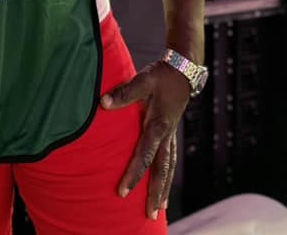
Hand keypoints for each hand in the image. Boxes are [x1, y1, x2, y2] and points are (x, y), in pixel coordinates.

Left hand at [100, 59, 190, 218]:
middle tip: (149, 215)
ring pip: (168, 167)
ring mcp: (170, 135)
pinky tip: (163, 185)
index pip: (144, 155)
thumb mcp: (143, 80)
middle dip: (154, 192)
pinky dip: (166, 175)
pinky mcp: (171, 133)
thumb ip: (124, 93)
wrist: (182, 70)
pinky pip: (170, 159)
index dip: (134, 174)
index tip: (123, 191)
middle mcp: (166, 134)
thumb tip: (103, 104)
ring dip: (163, 188)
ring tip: (159, 209)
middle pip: (161, 170)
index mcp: (158, 125)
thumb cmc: (160, 75)